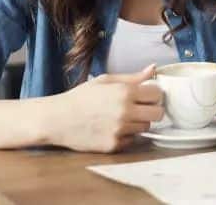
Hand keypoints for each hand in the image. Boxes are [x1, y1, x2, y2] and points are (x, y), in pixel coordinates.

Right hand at [47, 64, 163, 151]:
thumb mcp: (105, 80)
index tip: (145, 95)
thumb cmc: (81, 97)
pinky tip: (112, 128)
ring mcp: (120, 131)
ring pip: (146, 127)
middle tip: (139, 107)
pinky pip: (132, 140)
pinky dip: (126, 135)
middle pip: (158, 113)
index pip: (158, 94)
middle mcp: (125, 112)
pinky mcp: (114, 146)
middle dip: (151, 109)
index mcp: (125, 92)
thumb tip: (153, 69)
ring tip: (121, 117)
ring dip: (139, 122)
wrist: (57, 119)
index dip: (153, 94)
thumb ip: (132, 77)